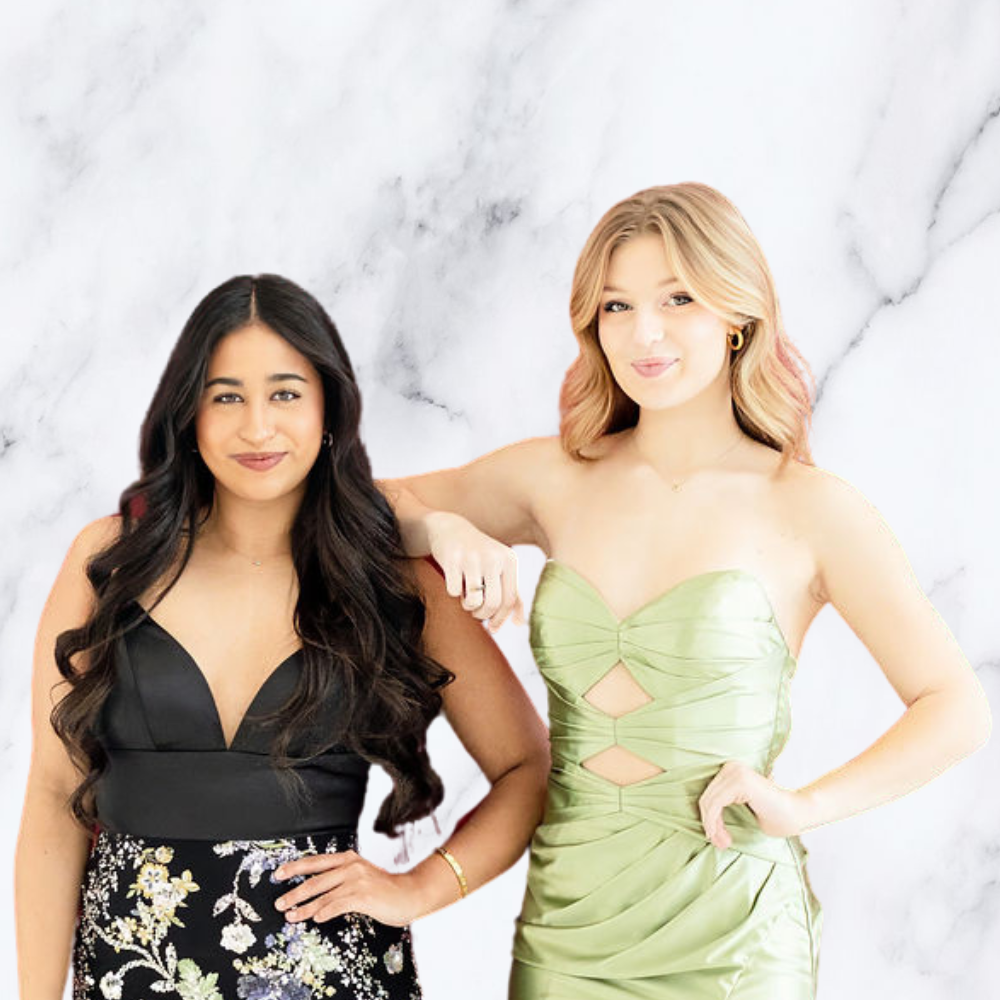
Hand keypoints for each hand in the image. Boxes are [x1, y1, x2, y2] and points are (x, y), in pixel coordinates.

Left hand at [273, 850, 423, 926]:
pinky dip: (324, 912)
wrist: (409, 894)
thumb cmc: (383, 889)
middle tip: (279, 903)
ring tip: (291, 916)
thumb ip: (340, 879)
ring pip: (323, 895)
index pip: (316, 861)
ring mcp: (357, 880)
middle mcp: (351, 866)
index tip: (278, 874)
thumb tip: (314, 893)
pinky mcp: (364, 895)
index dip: (295, 867)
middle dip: (294, 893)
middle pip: (315, 879)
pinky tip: (316, 919)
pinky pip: (338, 905)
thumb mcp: (360, 876)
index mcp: (348, 859)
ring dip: (304, 908)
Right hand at [425, 510, 524, 631]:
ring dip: (468, 607)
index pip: (510, 600)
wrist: (450, 529)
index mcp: (509, 560)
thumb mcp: (500, 568)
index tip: (492, 629)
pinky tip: (455, 582)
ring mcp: (472, 557)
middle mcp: (494, 557)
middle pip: (492, 603)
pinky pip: (454, 592)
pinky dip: (454, 593)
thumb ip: (512, 593)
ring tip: (466, 598)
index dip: (500, 619)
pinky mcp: (452, 558)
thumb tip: (520, 623)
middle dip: (482, 615)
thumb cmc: (478, 555)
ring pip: (473, 601)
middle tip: (476, 613)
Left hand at [698, 760, 808, 849]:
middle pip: (706, 798)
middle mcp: (731, 766)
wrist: (797, 815)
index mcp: (730, 770)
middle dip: (709, 824)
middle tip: (719, 844)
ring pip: (709, 802)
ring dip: (712, 826)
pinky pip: (716, 804)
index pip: (708, 795)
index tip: (716, 838)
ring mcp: (735, 772)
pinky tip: (722, 836)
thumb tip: (701, 819)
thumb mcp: (739, 809)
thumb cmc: (772, 816)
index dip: (708, 818)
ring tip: (722, 843)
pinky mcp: (740, 781)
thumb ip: (722, 806)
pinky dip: (714, 822)